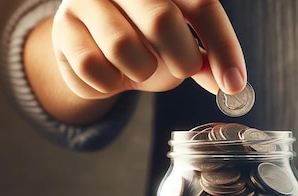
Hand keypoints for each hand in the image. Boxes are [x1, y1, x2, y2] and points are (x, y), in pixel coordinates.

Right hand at [52, 0, 246, 98]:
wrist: (93, 41)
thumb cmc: (145, 38)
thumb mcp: (182, 46)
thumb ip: (205, 59)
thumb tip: (230, 84)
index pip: (201, 4)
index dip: (223, 47)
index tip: (234, 85)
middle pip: (161, 19)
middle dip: (181, 59)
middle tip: (182, 70)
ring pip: (123, 46)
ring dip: (141, 71)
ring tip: (140, 66)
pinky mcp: (63, 26)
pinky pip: (93, 69)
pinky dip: (110, 84)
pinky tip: (112, 73)